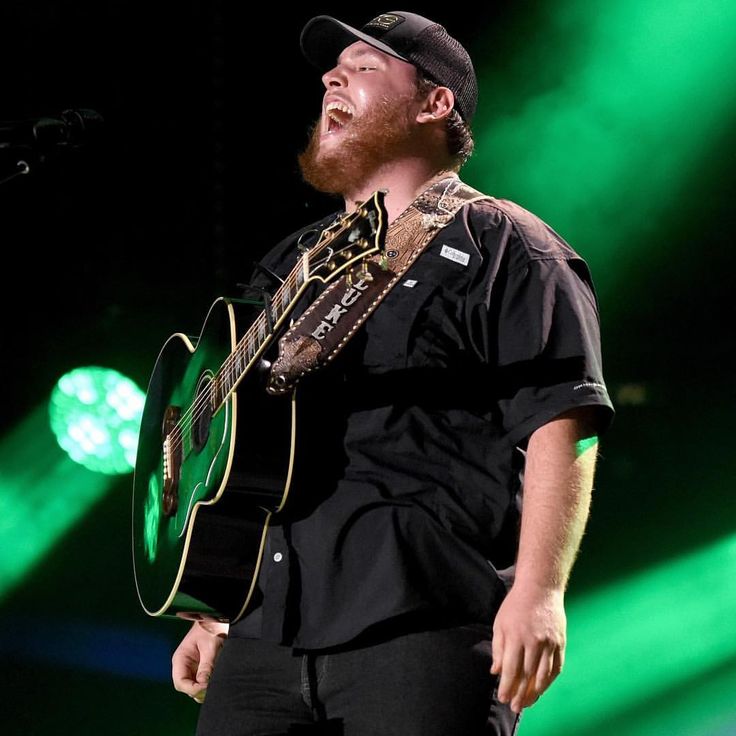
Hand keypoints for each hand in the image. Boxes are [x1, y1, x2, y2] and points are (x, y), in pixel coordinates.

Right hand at [172, 621, 227, 702]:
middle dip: (198, 691)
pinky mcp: (202, 668)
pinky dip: (208, 685)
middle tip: (212, 690)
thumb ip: (206, 666)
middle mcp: (184, 665)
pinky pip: (202, 681)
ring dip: (204, 689)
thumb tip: (203, 686)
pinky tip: (217, 683)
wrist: (218, 618)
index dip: (192, 689)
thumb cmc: (212, 628)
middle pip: (187, 687)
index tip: (206, 688)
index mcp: (180, 659)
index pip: (180, 682)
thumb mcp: (210, 646)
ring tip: (216, 687)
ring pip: (195, 687)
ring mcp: (192, 667)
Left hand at [490, 584, 565, 712]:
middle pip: (527, 675)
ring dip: (536, 692)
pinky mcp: (560, 642)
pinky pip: (556, 667)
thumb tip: (496, 672)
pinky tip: (542, 688)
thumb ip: (498, 649)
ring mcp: (549, 643)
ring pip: (543, 675)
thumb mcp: (500, 623)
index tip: (503, 698)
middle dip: (520, 694)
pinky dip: (549, 680)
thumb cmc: (516, 605)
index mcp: (516, 637)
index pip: (511, 669)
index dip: (507, 686)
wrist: (540, 588)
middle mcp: (534, 642)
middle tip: (515, 707)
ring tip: (528, 702)